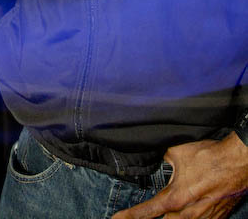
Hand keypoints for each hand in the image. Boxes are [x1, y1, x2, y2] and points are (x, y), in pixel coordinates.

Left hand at [113, 133, 247, 218]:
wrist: (237, 163)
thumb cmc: (209, 157)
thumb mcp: (177, 152)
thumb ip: (164, 160)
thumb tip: (157, 161)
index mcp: (175, 199)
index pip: (147, 212)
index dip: (129, 216)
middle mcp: (188, 215)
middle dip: (154, 218)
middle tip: (144, 213)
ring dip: (172, 218)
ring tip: (171, 207)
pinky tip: (188, 212)